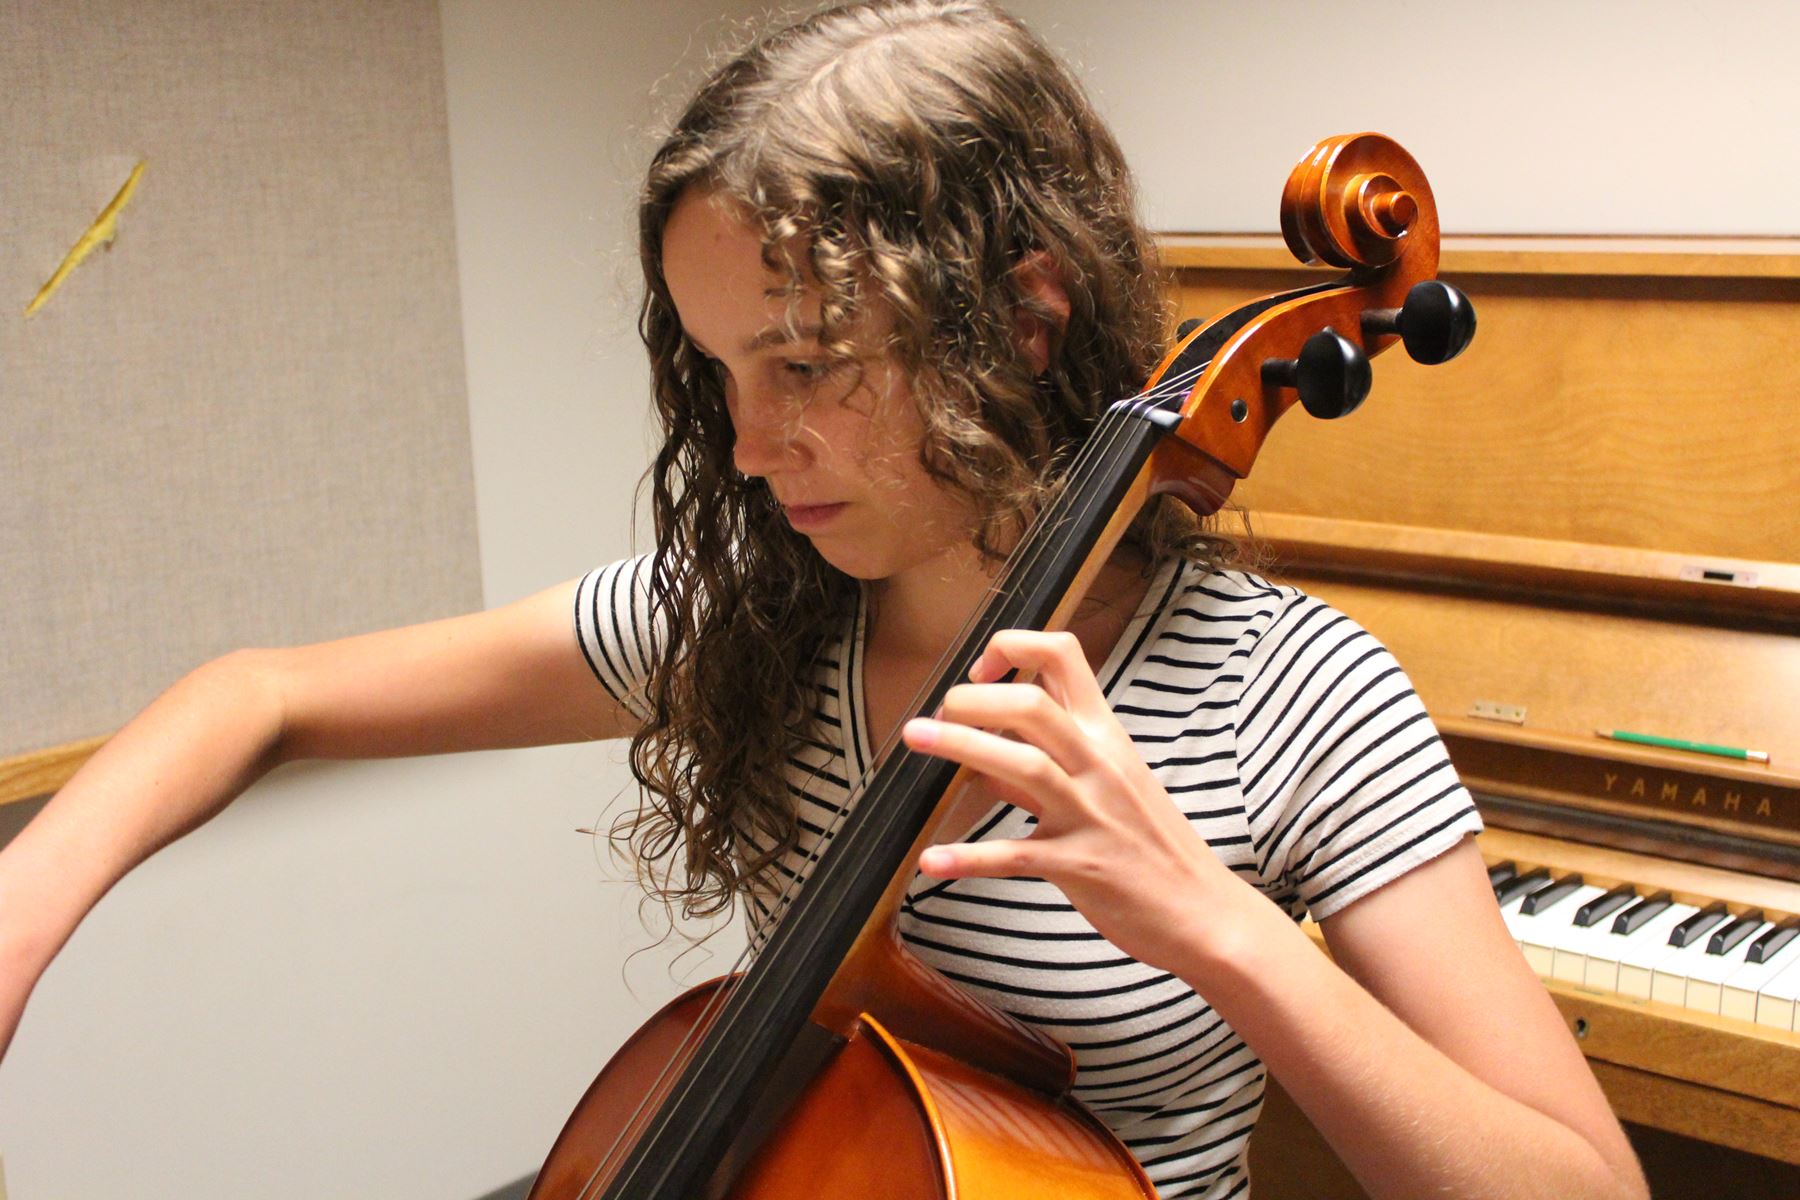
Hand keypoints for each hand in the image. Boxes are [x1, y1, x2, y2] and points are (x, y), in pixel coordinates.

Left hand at [901, 628, 1245, 975]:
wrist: (1204, 911)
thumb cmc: (1152, 846)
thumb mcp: (1108, 786)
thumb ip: (1046, 763)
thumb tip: (982, 757)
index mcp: (1106, 735)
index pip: (1063, 655)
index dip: (1013, 649)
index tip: (979, 674)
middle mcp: (1099, 764)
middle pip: (1033, 705)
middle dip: (974, 699)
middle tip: (937, 713)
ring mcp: (1091, 814)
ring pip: (1022, 767)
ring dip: (961, 747)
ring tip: (915, 738)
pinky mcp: (1081, 866)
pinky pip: (1016, 856)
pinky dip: (969, 859)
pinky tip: (932, 861)